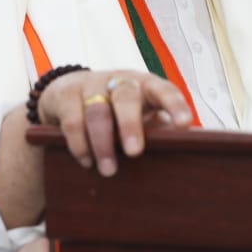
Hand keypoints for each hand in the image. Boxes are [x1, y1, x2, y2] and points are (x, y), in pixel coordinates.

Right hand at [37, 70, 194, 175]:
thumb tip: (183, 156)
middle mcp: (120, 81)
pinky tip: (86, 161)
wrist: (69, 91)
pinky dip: (79, 143)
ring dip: (102, 143)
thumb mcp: (141, 115)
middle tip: (134, 152)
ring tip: (108, 170)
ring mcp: (92, 85)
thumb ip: (158, 131)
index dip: (175, 106)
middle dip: (130, 125)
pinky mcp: (67, 94)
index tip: (183, 124)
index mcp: (146, 85)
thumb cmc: (117, 110)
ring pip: (97, 111)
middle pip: (127, 98)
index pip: (164, 90)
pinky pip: (72, 120)